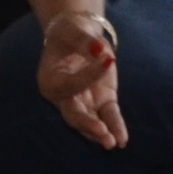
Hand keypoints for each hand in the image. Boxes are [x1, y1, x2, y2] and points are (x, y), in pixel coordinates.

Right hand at [35, 8, 127, 149]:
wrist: (77, 35)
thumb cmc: (69, 32)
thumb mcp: (73, 30)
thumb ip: (84, 41)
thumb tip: (100, 50)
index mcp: (50, 80)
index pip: (69, 85)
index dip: (87, 75)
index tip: (107, 59)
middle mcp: (64, 97)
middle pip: (74, 115)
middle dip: (87, 124)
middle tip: (101, 132)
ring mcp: (84, 102)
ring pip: (92, 121)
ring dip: (102, 133)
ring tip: (113, 143)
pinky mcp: (102, 101)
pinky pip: (109, 116)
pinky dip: (116, 127)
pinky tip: (122, 140)